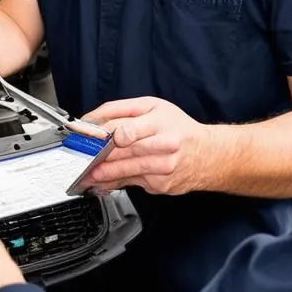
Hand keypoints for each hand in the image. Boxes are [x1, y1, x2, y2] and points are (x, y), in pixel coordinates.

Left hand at [83, 96, 212, 195]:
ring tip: (88, 173)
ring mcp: (163, 168)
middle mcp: (164, 146)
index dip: (107, 134)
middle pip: (125, 151)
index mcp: (161, 122)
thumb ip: (122, 110)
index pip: (129, 129)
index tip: (91, 136)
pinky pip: (132, 183)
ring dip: (105, 173)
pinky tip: (103, 182)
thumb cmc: (178, 127)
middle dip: (100, 155)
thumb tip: (94, 118)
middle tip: (82, 156)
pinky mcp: (160, 185)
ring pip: (128, 170)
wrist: (209, 155)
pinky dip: (115, 183)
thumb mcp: (153, 107)